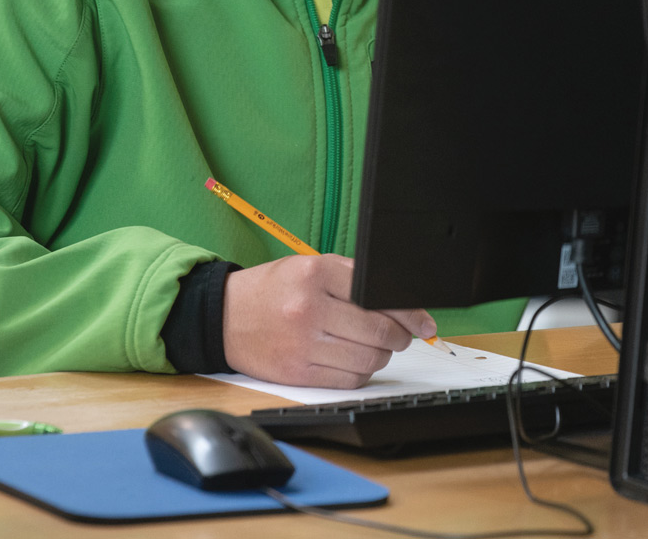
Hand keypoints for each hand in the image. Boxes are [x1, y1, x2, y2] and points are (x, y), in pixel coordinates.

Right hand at [221, 253, 435, 387]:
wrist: (225, 316)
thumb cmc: (274, 289)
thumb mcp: (310, 267)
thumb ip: (353, 280)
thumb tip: (401, 306)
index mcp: (315, 274)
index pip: (377, 295)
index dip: (408, 312)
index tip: (422, 321)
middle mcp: (309, 309)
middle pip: (377, 331)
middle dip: (400, 336)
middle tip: (403, 335)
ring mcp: (302, 344)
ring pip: (367, 359)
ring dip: (382, 355)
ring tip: (376, 345)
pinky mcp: (297, 373)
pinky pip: (348, 379)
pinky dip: (361, 372)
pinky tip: (355, 360)